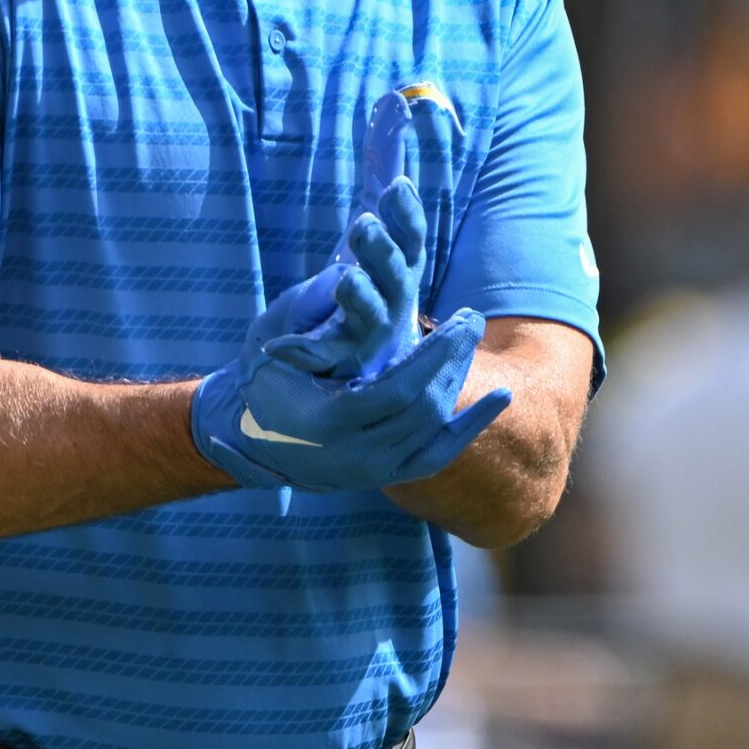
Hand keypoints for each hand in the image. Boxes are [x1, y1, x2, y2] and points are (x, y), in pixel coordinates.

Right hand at [192, 304, 509, 491]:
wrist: (249, 437)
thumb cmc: (262, 377)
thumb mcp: (274, 339)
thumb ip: (309, 310)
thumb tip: (350, 271)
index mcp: (326, 423)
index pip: (397, 391)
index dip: (434, 356)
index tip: (458, 320)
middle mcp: (354, 458)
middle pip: (423, 410)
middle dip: (452, 362)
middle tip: (472, 320)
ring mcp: (372, 473)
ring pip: (434, 430)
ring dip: (458, 382)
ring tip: (470, 341)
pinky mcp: (387, 476)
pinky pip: (439, 455)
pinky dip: (470, 425)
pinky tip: (499, 397)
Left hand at [267, 177, 428, 381]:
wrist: (348, 352)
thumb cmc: (367, 279)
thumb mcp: (370, 224)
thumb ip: (380, 166)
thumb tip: (394, 105)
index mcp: (401, 268)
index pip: (413, 239)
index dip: (408, 216)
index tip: (397, 188)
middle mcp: (393, 302)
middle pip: (395, 276)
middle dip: (382, 250)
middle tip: (364, 224)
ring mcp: (365, 336)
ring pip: (370, 318)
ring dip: (360, 297)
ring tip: (346, 280)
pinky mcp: (336, 362)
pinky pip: (321, 358)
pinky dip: (301, 352)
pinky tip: (279, 346)